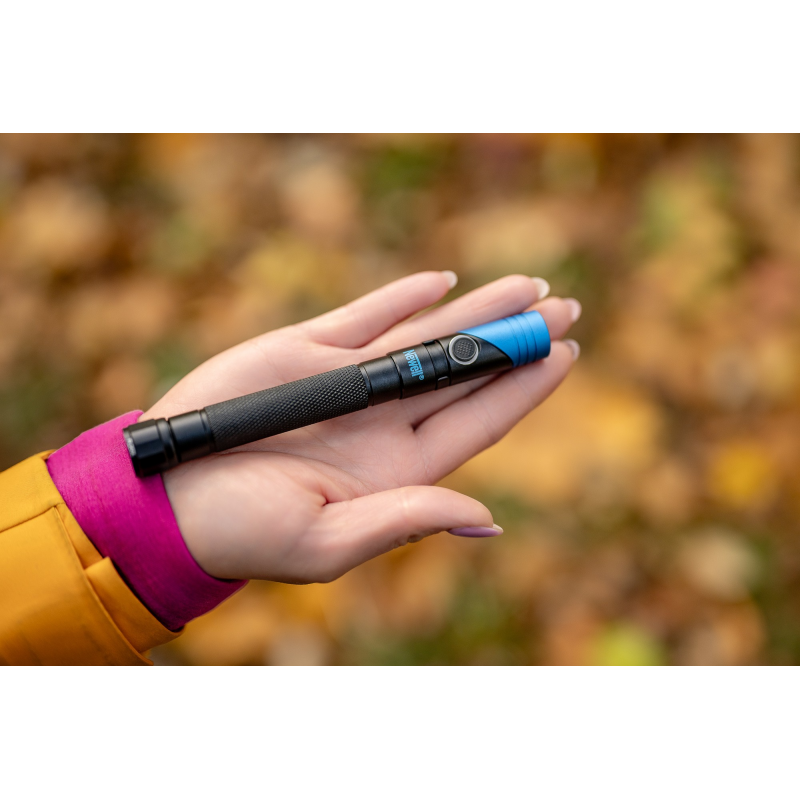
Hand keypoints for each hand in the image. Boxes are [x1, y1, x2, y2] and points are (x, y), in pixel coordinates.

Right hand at [143, 273, 579, 582]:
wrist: (168, 497)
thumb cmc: (244, 533)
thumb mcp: (327, 543)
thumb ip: (407, 521)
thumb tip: (487, 517)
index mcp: (398, 470)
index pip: (477, 421)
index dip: (524, 387)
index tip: (566, 353)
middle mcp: (383, 421)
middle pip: (465, 373)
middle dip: (514, 340)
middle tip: (563, 307)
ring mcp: (348, 382)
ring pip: (426, 336)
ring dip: (475, 311)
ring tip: (526, 286)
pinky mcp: (307, 350)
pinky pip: (365, 316)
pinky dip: (403, 297)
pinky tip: (442, 282)